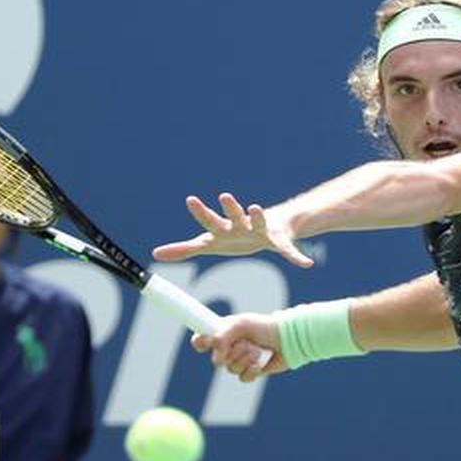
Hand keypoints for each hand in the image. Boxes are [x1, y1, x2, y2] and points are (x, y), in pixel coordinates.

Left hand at [152, 193, 313, 267]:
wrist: (269, 230)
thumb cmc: (234, 237)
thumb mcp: (209, 245)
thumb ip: (184, 249)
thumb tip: (154, 254)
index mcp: (225, 228)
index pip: (210, 220)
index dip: (201, 211)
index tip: (191, 199)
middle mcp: (243, 224)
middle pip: (234, 215)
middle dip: (230, 207)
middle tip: (224, 196)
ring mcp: (262, 230)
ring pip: (260, 222)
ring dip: (258, 216)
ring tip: (256, 208)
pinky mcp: (280, 241)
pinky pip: (288, 251)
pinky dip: (297, 257)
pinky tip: (305, 265)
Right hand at [191, 312, 285, 382]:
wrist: (288, 338)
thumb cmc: (264, 327)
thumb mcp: (241, 325)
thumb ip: (223, 337)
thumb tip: (216, 357)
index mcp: (223, 332)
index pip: (201, 340)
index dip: (200, 343)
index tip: (208, 342)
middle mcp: (229, 347)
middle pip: (217, 360)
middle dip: (234, 352)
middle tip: (246, 343)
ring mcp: (239, 360)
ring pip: (231, 369)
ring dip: (245, 360)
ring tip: (257, 350)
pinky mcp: (251, 371)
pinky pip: (243, 378)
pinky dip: (252, 371)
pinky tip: (260, 364)